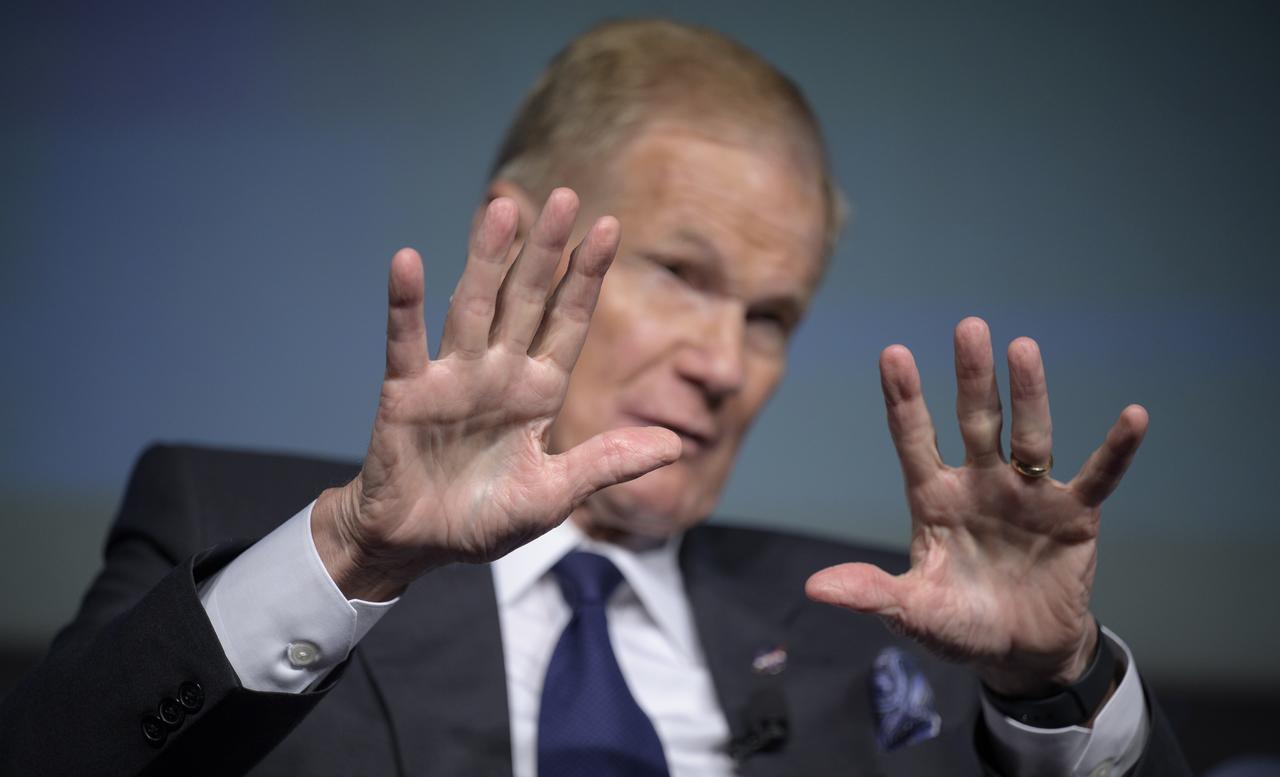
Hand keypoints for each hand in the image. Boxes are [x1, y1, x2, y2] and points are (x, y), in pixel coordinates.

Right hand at [312, 189, 680, 600]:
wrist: (418, 546)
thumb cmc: (484, 519)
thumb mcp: (556, 494)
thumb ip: (608, 463)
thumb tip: (676, 445)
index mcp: (538, 392)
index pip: (569, 322)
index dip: (587, 278)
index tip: (610, 229)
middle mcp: (499, 372)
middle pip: (527, 300)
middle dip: (546, 252)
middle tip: (566, 198)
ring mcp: (453, 378)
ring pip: (474, 306)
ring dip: (487, 260)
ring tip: (501, 209)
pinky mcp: (407, 393)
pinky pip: (406, 342)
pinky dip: (406, 304)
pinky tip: (409, 261)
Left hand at [805, 317, 1147, 695]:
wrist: (1020, 654)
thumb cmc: (959, 625)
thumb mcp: (913, 613)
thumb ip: (872, 595)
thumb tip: (814, 589)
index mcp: (934, 498)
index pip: (914, 439)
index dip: (904, 399)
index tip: (892, 353)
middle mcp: (979, 483)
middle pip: (973, 421)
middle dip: (971, 377)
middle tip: (969, 327)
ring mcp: (1027, 494)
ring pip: (1028, 436)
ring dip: (1029, 395)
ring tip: (1024, 348)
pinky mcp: (1072, 516)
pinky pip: (1097, 477)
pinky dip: (1116, 450)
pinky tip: (1134, 416)